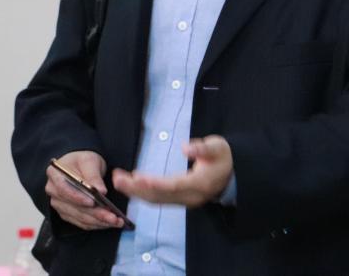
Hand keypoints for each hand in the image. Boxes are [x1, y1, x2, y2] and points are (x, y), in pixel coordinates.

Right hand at [45, 150, 123, 229]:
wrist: (82, 167)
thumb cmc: (83, 161)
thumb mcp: (90, 161)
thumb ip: (93, 175)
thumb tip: (100, 190)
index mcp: (54, 174)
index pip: (63, 188)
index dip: (77, 197)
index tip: (92, 202)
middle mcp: (53, 190)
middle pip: (73, 206)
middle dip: (95, 213)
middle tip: (113, 216)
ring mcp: (59, 204)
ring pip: (79, 217)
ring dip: (98, 221)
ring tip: (116, 221)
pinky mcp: (67, 214)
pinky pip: (82, 223)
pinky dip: (96, 224)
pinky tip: (108, 223)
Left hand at [112, 135, 232, 207]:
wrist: (230, 174)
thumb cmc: (222, 157)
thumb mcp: (217, 147)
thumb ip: (202, 148)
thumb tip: (185, 147)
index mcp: (200, 184)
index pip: (174, 186)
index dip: (155, 183)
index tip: (137, 178)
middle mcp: (190, 197)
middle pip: (160, 196)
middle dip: (137, 189)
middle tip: (117, 178)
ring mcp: (184, 201)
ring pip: (157, 200)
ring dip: (136, 192)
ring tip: (118, 180)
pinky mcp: (179, 200)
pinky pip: (158, 199)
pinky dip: (142, 193)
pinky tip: (130, 185)